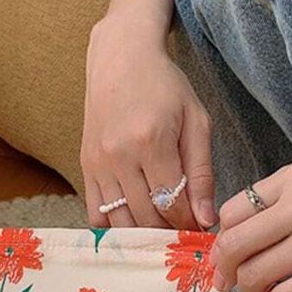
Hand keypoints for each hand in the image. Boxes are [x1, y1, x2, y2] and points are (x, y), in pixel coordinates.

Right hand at [81, 16, 215, 229]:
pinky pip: (95, 212)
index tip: (201, 226)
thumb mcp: (196, 121)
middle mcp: (119, 155)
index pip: (171, 204)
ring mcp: (98, 162)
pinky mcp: (85, 166)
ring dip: (143, 233)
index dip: (189, 223)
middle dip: (169, 231)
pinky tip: (135, 218)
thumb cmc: (164, 86)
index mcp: (151, 141)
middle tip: (185, 230)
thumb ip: (202, 172)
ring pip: (119, 221)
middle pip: (145, 218)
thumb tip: (206, 218)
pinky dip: (115, 225)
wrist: (120, 59)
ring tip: (163, 227)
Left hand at [212, 157, 291, 291]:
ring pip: (254, 276)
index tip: (232, 252)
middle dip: (226, 268)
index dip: (225, 238)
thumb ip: (277, 203)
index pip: (232, 212)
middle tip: (235, 278)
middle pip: (234, 245)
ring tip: (268, 286)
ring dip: (252, 288)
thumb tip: (229, 245)